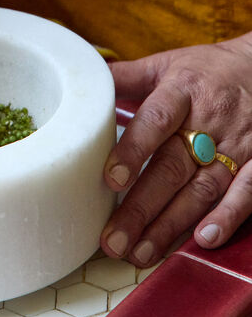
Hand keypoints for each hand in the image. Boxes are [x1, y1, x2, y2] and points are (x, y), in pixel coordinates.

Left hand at [100, 35, 251, 266]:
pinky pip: (246, 193)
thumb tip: (81, 80)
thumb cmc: (205, 70)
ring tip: (139, 252)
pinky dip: (226, 217)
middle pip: (172, 166)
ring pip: (202, 189)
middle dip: (141, 207)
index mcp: (181, 91)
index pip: (155, 120)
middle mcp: (209, 120)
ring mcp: (237, 144)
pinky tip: (202, 241)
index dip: (133, 149)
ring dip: (170, 224)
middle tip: (113, 240)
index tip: (111, 180)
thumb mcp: (165, 64)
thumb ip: (124, 76)